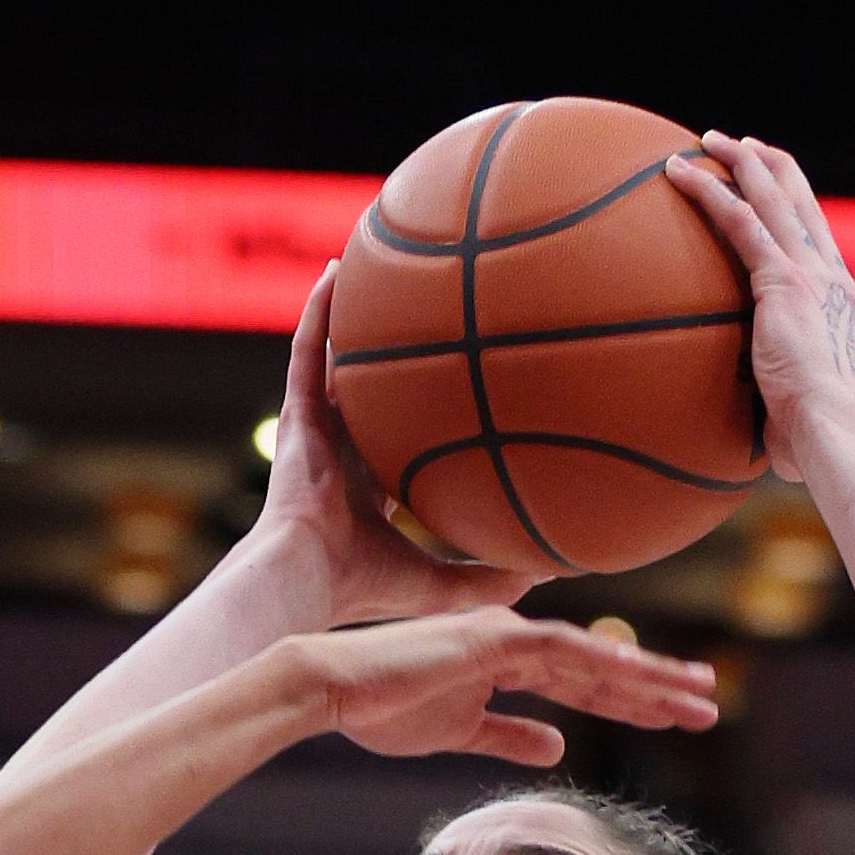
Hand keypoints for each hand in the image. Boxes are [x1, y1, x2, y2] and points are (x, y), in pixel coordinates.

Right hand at [248, 266, 535, 627]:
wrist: (312, 576)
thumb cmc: (368, 588)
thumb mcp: (448, 585)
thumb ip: (497, 581)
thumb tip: (558, 572)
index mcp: (371, 489)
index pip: (399, 443)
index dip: (422, 418)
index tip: (456, 391)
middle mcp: (344, 452)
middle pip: (369, 392)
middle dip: (388, 360)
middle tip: (421, 316)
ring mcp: (317, 431)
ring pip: (336, 361)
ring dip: (351, 317)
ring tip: (370, 267)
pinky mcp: (297, 416)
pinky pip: (308, 351)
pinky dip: (319, 312)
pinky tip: (336, 272)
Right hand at [293, 608, 717, 764]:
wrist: (333, 689)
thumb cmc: (383, 708)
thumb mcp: (460, 732)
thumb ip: (511, 735)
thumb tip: (561, 748)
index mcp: (509, 660)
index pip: (585, 683)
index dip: (631, 700)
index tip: (675, 714)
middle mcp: (516, 639)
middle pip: (602, 668)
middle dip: (657, 689)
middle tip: (709, 704)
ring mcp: (507, 633)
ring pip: (595, 659)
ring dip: (648, 680)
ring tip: (697, 697)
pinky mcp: (493, 637)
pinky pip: (562, 653)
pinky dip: (604, 666)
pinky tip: (642, 680)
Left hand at [665, 134, 854, 480]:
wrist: (831, 429)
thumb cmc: (813, 436)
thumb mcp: (793, 402)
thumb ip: (770, 390)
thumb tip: (741, 421)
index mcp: (837, 296)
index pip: (813, 232)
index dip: (790, 198)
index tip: (763, 181)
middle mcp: (829, 272)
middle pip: (798, 197)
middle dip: (764, 163)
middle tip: (734, 145)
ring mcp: (808, 270)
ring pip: (770, 194)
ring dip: (736, 160)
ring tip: (703, 142)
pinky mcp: (783, 279)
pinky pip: (739, 220)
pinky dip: (709, 191)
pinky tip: (676, 174)